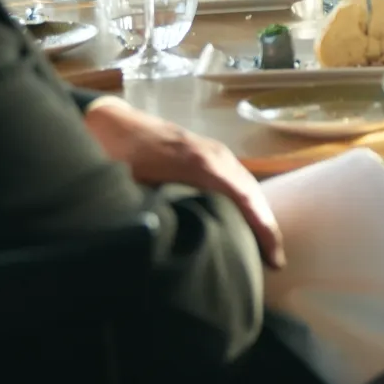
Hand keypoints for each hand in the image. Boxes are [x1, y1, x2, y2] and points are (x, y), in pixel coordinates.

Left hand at [83, 96, 284, 268]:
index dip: (260, 229)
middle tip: (274, 262)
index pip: (242, 197)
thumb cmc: (117, 155)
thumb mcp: (128, 186)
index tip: (273, 259)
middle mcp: (214, 155)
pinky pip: (237, 178)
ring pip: (247, 184)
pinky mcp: (208, 152)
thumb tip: (167, 247)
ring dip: (259, 214)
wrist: (110, 121)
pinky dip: (248, 200)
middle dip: (267, 226)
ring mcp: (213, 150)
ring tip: (266, 247)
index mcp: (198, 164)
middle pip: (251, 192)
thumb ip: (150, 211)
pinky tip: (247, 219)